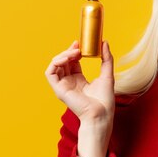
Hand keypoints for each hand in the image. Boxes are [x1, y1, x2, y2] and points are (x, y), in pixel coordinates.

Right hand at [45, 41, 114, 156]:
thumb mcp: (107, 75)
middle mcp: (69, 82)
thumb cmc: (104, 100)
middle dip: (69, 51)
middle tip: (78, 46)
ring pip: (55, 65)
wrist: (101, 114)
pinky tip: (66, 59)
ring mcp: (63, 86)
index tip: (80, 44)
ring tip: (74, 52)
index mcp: (79, 80)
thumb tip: (105, 42)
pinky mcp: (58, 89)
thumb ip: (107, 59)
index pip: (72, 61)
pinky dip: (55, 63)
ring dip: (63, 55)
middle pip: (63, 61)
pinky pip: (50, 73)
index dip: (74, 51)